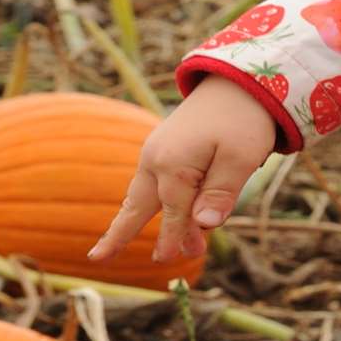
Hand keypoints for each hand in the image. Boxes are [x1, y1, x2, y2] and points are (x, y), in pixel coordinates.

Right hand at [87, 76, 277, 264]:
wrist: (237, 80)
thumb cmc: (243, 119)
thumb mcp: (241, 157)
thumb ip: (221, 192)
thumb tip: (205, 225)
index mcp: (174, 164)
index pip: (174, 212)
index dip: (175, 237)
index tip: (172, 260)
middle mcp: (156, 158)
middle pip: (137, 204)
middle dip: (120, 232)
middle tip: (97, 259)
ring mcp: (156, 150)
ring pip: (140, 192)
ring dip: (132, 218)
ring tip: (111, 244)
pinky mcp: (164, 146)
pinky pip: (151, 180)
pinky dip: (148, 200)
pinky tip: (149, 213)